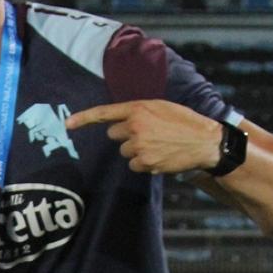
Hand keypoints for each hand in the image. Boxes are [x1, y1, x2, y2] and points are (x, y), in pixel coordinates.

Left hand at [65, 99, 221, 173]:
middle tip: (147, 134)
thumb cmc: (184, 121)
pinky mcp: (145, 162)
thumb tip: (120, 122)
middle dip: (125, 136)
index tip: (67, 124)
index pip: (104, 112)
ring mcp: (139, 145)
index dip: (83, 118)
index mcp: (138, 108)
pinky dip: (143, 163)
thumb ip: (139, 111)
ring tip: (158, 145)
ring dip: (136, 150)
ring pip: (124, 151)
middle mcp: (135, 126)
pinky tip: (160, 156)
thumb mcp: (161, 107)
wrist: (205, 141)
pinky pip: (133, 165)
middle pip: (113, 135)